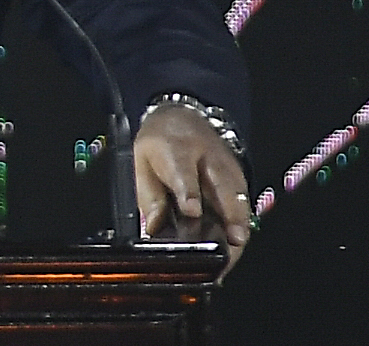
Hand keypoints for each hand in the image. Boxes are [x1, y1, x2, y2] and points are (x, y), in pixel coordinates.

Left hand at [134, 103, 250, 275]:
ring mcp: (231, 174)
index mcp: (178, 151)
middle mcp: (212, 163)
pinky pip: (242, 212)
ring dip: (235, 235)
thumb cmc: (160, 143)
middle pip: (226, 191)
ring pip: (241, 206)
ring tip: (223, 265)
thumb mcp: (141, 161)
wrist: (184, 118)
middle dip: (229, 221)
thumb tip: (154, 228)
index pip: (184, 172)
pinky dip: (236, 234)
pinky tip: (226, 257)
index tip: (191, 210)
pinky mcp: (241, 186)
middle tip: (222, 253)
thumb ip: (149, 194)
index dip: (188, 192)